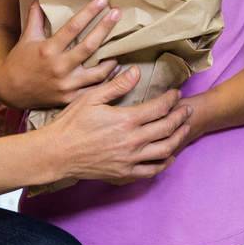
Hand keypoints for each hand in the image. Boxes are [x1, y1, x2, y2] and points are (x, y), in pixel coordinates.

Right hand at [0, 0, 120, 109]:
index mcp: (48, 49)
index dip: (89, 13)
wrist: (8, 91)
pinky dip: (106, 80)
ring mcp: (66, 85)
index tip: (102, 1)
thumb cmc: (19, 61)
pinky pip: (93, 90)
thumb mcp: (27, 37)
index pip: (73, 27)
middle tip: (117, 14)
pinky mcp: (69, 98)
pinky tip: (114, 71)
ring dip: (111, 58)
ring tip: (120, 46)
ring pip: (97, 72)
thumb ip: (36, 17)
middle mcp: (59, 67)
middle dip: (105, 28)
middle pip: (89, 46)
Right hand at [49, 68, 192, 184]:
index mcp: (125, 120)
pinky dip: (164, 163)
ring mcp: (129, 159)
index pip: (158, 108)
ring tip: (185, 127)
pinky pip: (151, 170)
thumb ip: (117, 85)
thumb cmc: (71, 123)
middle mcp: (132, 141)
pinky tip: (170, 155)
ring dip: (178, 137)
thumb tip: (136, 72)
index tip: (176, 93)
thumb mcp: (91, 97)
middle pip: (166, 128)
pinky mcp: (124, 172)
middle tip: (187, 108)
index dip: (171, 99)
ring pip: (164, 149)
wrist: (56, 153)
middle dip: (181, 116)